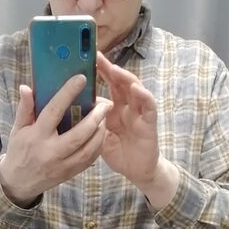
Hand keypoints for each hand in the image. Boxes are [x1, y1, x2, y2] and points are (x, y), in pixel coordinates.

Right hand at [0, 76, 111, 207]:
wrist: (19, 183)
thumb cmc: (19, 151)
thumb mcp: (17, 129)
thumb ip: (24, 108)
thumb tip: (26, 87)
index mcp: (37, 136)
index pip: (54, 111)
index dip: (68, 93)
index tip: (81, 79)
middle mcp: (51, 152)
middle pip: (79, 134)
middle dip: (95, 118)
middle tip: (105, 104)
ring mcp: (62, 165)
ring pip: (88, 149)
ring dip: (100, 132)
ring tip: (105, 118)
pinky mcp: (70, 174)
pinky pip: (89, 160)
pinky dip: (98, 146)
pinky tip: (101, 134)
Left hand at [97, 52, 178, 206]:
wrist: (137, 171)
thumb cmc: (119, 153)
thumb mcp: (100, 137)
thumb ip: (93, 124)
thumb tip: (79, 110)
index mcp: (115, 108)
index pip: (108, 85)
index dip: (101, 71)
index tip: (89, 59)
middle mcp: (128, 106)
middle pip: (120, 82)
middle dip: (110, 68)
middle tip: (98, 56)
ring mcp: (139, 112)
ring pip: (135, 89)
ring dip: (125, 78)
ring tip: (114, 69)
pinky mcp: (149, 122)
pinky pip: (148, 106)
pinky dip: (143, 96)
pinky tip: (135, 89)